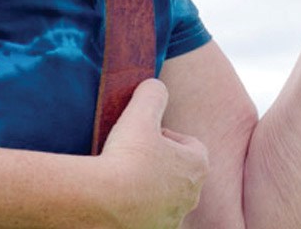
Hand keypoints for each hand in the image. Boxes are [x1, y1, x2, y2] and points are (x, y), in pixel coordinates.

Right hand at [97, 80, 208, 228]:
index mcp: (198, 165)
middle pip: (178, 172)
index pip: (190, 144)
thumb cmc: (127, 157)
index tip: (146, 135)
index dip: (167, 136)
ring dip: (149, 186)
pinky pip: (149, 217)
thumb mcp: (140, 112)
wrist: (103, 201)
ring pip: (165, 197)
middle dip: (160, 162)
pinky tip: (118, 198)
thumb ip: (152, 94)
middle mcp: (192, 196)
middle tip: (134, 155)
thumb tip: (155, 86)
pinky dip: (137, 208)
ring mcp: (173, 218)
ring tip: (123, 177)